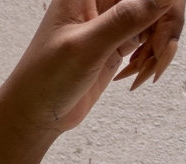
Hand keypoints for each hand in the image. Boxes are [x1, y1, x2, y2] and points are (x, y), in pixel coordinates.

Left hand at [0, 0, 180, 134]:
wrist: (35, 114)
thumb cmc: (44, 79)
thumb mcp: (87, 46)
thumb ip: (126, 18)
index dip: (161, 2)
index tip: (163, 22)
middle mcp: (99, 2)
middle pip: (156, 0)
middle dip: (166, 26)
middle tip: (162, 54)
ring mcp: (111, 22)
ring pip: (159, 19)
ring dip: (161, 46)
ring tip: (144, 72)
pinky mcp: (119, 42)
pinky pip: (153, 39)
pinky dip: (153, 57)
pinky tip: (135, 75)